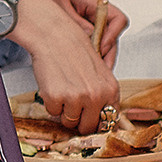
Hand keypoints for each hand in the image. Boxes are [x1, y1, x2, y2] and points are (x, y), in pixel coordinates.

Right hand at [9, 0, 119, 132]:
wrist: (55, 35)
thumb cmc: (75, 51)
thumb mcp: (99, 73)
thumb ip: (103, 96)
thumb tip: (102, 120)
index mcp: (111, 90)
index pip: (108, 122)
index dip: (96, 122)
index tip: (89, 119)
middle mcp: (96, 96)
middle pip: (88, 126)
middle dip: (78, 119)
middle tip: (71, 103)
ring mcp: (76, 98)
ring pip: (69, 121)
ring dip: (63, 110)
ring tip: (62, 89)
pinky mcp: (56, 98)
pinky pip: (53, 112)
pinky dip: (50, 102)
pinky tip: (53, 85)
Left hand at [43, 0, 128, 68]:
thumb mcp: (62, 6)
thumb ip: (75, 21)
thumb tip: (90, 36)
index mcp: (98, 4)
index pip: (118, 19)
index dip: (113, 34)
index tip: (101, 46)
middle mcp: (103, 15)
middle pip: (114, 38)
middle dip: (108, 55)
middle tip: (98, 71)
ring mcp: (100, 25)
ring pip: (108, 45)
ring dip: (102, 59)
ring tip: (92, 74)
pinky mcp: (94, 33)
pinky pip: (99, 46)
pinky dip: (95, 57)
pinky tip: (87, 69)